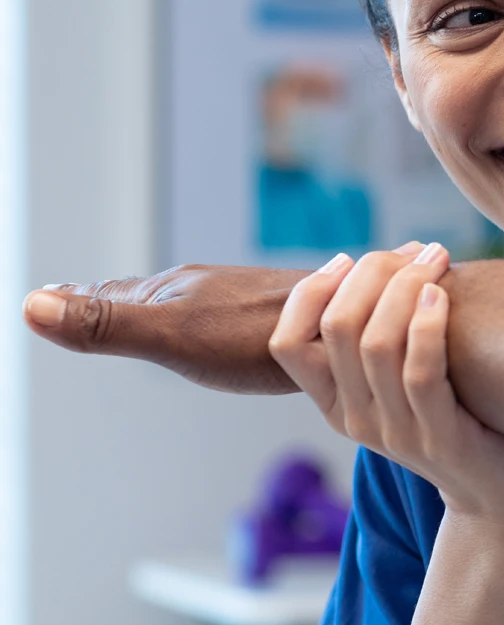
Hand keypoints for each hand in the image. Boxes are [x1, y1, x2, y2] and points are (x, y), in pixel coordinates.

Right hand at [22, 264, 311, 393]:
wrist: (351, 326)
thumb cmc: (257, 335)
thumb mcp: (171, 335)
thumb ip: (106, 325)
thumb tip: (30, 304)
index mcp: (173, 291)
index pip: (112, 294)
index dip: (79, 298)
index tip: (46, 295)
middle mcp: (207, 289)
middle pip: (147, 293)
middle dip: (113, 295)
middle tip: (78, 295)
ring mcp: (243, 299)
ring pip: (192, 298)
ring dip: (163, 300)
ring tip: (144, 303)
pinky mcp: (283, 313)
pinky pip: (233, 310)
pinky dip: (212, 312)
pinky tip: (227, 319)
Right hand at [270, 244, 503, 518]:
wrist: (501, 495)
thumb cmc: (462, 417)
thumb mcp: (405, 381)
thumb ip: (385, 338)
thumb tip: (388, 261)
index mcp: (336, 403)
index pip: (286, 342)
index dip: (310, 292)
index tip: (348, 259)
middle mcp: (355, 419)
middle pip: (336, 328)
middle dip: (371, 273)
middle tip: (413, 250)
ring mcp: (395, 432)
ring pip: (374, 344)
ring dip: (406, 287)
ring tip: (437, 257)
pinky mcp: (439, 438)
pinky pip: (419, 373)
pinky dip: (427, 326)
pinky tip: (442, 295)